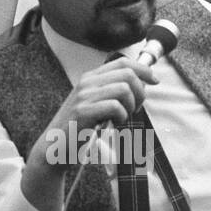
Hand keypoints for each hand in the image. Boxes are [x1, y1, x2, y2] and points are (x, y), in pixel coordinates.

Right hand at [21, 57, 158, 210]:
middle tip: (135, 109)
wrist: (55, 147)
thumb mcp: (95, 104)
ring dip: (130, 106)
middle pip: (127, 74)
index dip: (143, 69)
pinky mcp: (83, 111)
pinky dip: (121, 116)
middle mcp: (87, 82)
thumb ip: (112, 92)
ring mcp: (84, 96)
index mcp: (91, 77)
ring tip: (122, 118)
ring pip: (124, 89)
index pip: (123, 62)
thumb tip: (142, 84)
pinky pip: (115, 106)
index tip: (154, 81)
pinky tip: (113, 124)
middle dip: (140, 92)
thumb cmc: (80, 128)